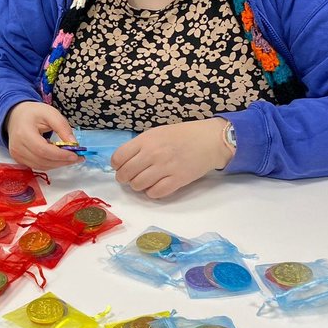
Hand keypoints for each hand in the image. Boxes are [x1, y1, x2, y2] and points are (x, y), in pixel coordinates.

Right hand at [5, 101, 83, 170]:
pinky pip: (37, 166)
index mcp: (23, 133)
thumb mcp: (50, 113)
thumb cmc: (33, 113)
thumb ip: (63, 127)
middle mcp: (17, 147)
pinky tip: (57, 157)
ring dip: (58, 164)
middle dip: (62, 161)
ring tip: (69, 157)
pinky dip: (50, 164)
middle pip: (43, 161)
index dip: (60, 155)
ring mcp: (17, 155)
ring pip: (41, 166)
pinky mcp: (18, 159)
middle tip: (77, 157)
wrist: (15, 116)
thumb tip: (74, 144)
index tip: (75, 155)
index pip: (43, 150)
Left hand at [111, 117, 232, 198]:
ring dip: (138, 186)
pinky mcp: (178, 180)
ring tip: (144, 181)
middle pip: (125, 174)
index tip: (121, 167)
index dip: (117, 166)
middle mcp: (153, 154)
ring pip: (138, 185)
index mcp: (145, 140)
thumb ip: (140, 146)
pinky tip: (155, 187)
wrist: (210, 140)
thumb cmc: (182, 135)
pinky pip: (156, 193)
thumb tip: (123, 161)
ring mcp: (165, 167)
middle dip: (124, 178)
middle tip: (130, 177)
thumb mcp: (156, 133)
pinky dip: (152, 193)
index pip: (118, 158)